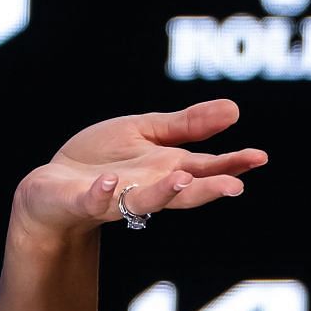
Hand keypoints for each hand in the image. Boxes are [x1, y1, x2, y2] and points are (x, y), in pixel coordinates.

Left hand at [9, 99, 266, 245]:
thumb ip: (186, 125)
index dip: (231, 163)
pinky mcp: (82, 200)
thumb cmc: (102, 160)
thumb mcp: (146, 132)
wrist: (52, 187)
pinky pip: (94, 201)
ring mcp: (116, 198)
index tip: (258, 157)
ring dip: (163, 193)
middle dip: (207, 189)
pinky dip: (102, 194)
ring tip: (181, 179)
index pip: (205, 167)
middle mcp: (147, 187)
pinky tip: (110, 181)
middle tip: (234, 187)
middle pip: (183, 191)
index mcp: (166, 169)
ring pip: (144, 201)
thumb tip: (234, 109)